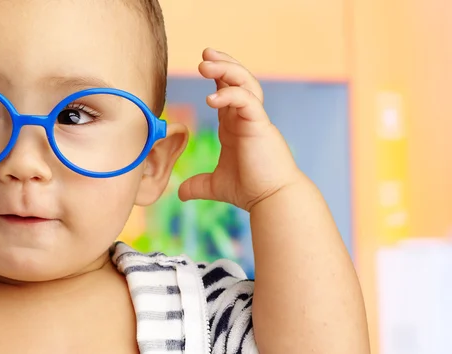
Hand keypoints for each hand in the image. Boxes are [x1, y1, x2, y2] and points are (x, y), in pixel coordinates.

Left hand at [178, 48, 302, 211]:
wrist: (272, 200)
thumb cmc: (250, 190)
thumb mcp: (215, 186)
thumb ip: (198, 185)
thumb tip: (181, 193)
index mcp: (236, 125)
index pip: (226, 91)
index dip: (217, 76)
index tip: (203, 64)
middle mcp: (246, 118)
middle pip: (237, 80)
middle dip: (222, 64)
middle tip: (204, 54)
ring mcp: (255, 119)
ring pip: (245, 83)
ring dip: (226, 70)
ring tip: (204, 64)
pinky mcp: (260, 125)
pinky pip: (247, 100)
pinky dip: (230, 94)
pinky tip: (212, 98)